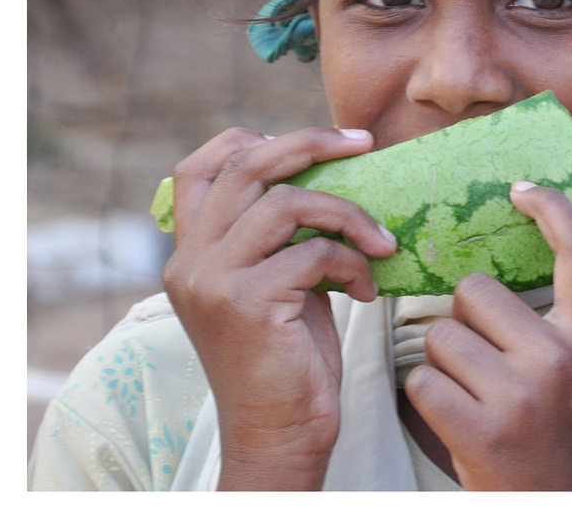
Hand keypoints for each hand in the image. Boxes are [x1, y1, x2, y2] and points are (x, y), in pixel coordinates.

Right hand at [162, 127, 395, 489]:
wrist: (280, 431)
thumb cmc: (290, 356)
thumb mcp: (277, 281)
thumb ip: (280, 234)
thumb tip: (329, 171)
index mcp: (190, 252)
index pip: (201, 168)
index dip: (252, 140)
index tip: (314, 141)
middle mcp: (190, 261)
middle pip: (247, 166)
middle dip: (312, 142)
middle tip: (364, 142)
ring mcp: (212, 280)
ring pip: (288, 202)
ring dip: (348, 214)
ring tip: (381, 242)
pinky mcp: (245, 303)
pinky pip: (314, 253)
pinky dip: (353, 263)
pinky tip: (366, 291)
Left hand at [404, 183, 571, 490]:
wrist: (563, 506)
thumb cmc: (560, 429)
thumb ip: (555, 319)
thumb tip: (502, 259)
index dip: (552, 209)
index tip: (521, 188)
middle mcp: (560, 359)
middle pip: (475, 291)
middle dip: (464, 317)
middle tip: (484, 358)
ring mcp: (520, 395)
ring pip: (440, 335)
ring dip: (442, 361)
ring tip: (472, 394)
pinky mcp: (480, 430)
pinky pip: (421, 381)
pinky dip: (427, 396)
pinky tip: (455, 417)